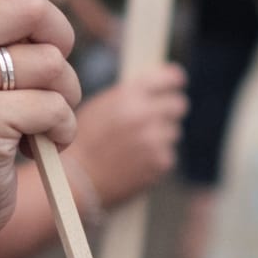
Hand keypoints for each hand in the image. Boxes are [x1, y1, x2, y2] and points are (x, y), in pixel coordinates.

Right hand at [64, 64, 186, 209]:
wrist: (78, 179)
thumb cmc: (85, 140)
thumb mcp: (101, 106)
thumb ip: (130, 96)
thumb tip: (157, 90)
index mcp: (129, 95)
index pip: (169, 78)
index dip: (173, 80)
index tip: (176, 82)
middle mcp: (146, 114)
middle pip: (179, 104)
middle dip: (169, 110)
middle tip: (157, 117)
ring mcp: (156, 140)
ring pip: (173, 131)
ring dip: (161, 135)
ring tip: (136, 145)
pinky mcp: (161, 163)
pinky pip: (169, 154)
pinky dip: (157, 157)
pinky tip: (136, 161)